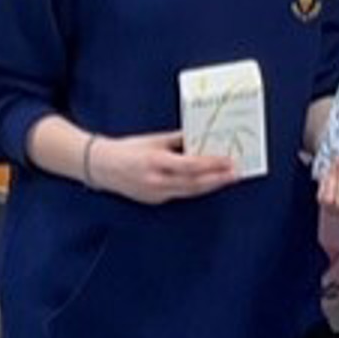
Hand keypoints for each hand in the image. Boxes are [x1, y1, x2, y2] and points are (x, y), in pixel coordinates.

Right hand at [89, 130, 236, 204]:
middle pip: (194, 184)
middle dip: (218, 179)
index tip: (230, 161)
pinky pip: (180, 194)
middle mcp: (156, 181)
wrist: (101, 167)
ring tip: (228, 178)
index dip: (212, 164)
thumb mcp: (154, 139)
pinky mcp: (154, 200)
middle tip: (237, 173)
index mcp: (155, 162)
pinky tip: (209, 183)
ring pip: (189, 192)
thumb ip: (179, 139)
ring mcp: (155, 194)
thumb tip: (202, 136)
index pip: (191, 165)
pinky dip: (196, 189)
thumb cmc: (128, 149)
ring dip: (211, 186)